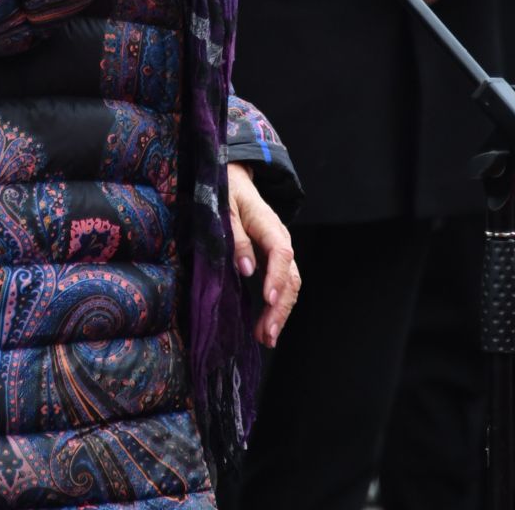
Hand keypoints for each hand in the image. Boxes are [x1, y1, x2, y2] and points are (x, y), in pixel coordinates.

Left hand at [227, 162, 298, 346]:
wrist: (234, 177)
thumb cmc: (226, 190)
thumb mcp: (224, 208)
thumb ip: (235, 237)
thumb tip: (246, 269)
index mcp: (269, 224)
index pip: (281, 253)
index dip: (276, 277)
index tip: (268, 300)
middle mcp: (280, 239)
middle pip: (291, 276)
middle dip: (281, 307)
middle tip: (268, 334)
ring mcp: (279, 251)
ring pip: (290, 285)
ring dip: (280, 313)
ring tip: (267, 338)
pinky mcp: (272, 260)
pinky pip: (281, 285)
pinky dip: (277, 307)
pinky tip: (268, 327)